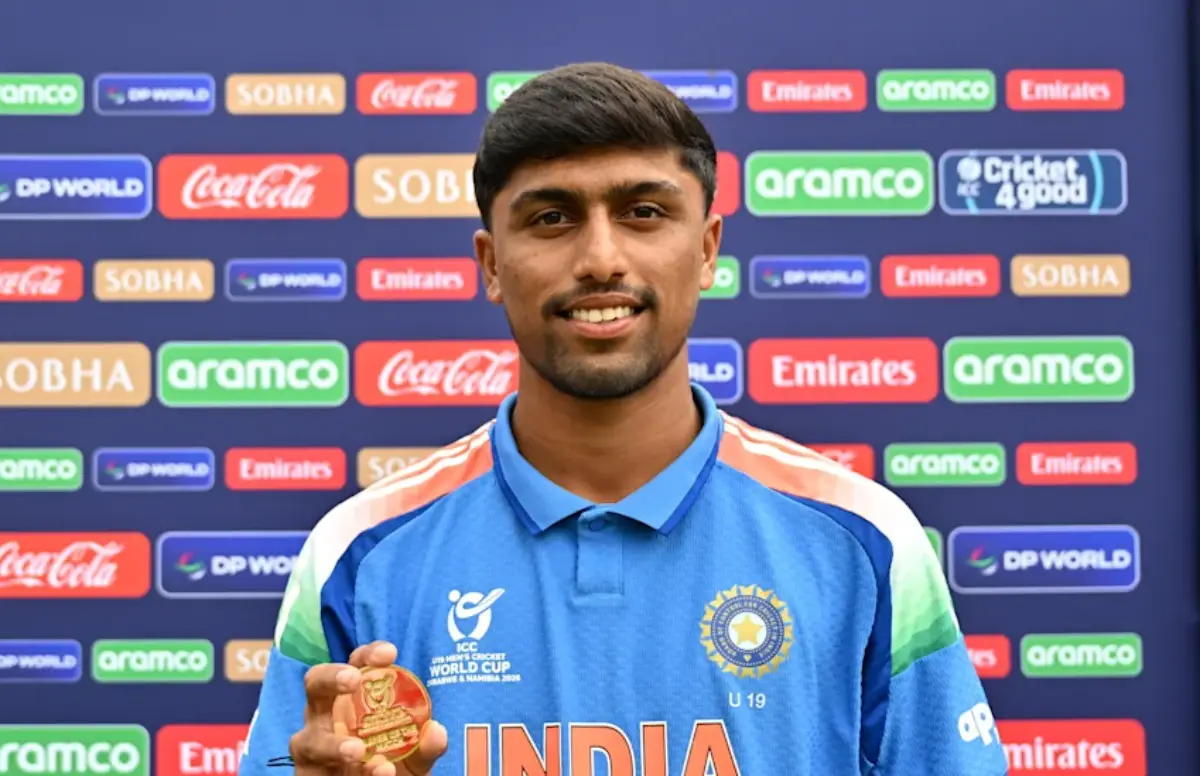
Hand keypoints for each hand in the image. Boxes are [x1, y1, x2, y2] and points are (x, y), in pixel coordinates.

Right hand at [290, 641, 447, 775]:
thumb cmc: (392, 769)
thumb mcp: (416, 758)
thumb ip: (426, 746)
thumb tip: (436, 731)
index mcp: (353, 699)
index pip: (356, 665)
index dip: (368, 654)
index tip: (389, 653)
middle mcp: (327, 716)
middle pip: (315, 684)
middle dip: (331, 677)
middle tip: (352, 680)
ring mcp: (312, 748)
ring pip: (310, 739)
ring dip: (334, 744)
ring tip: (358, 750)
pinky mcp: (306, 775)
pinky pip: (316, 773)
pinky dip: (342, 771)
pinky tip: (376, 774)